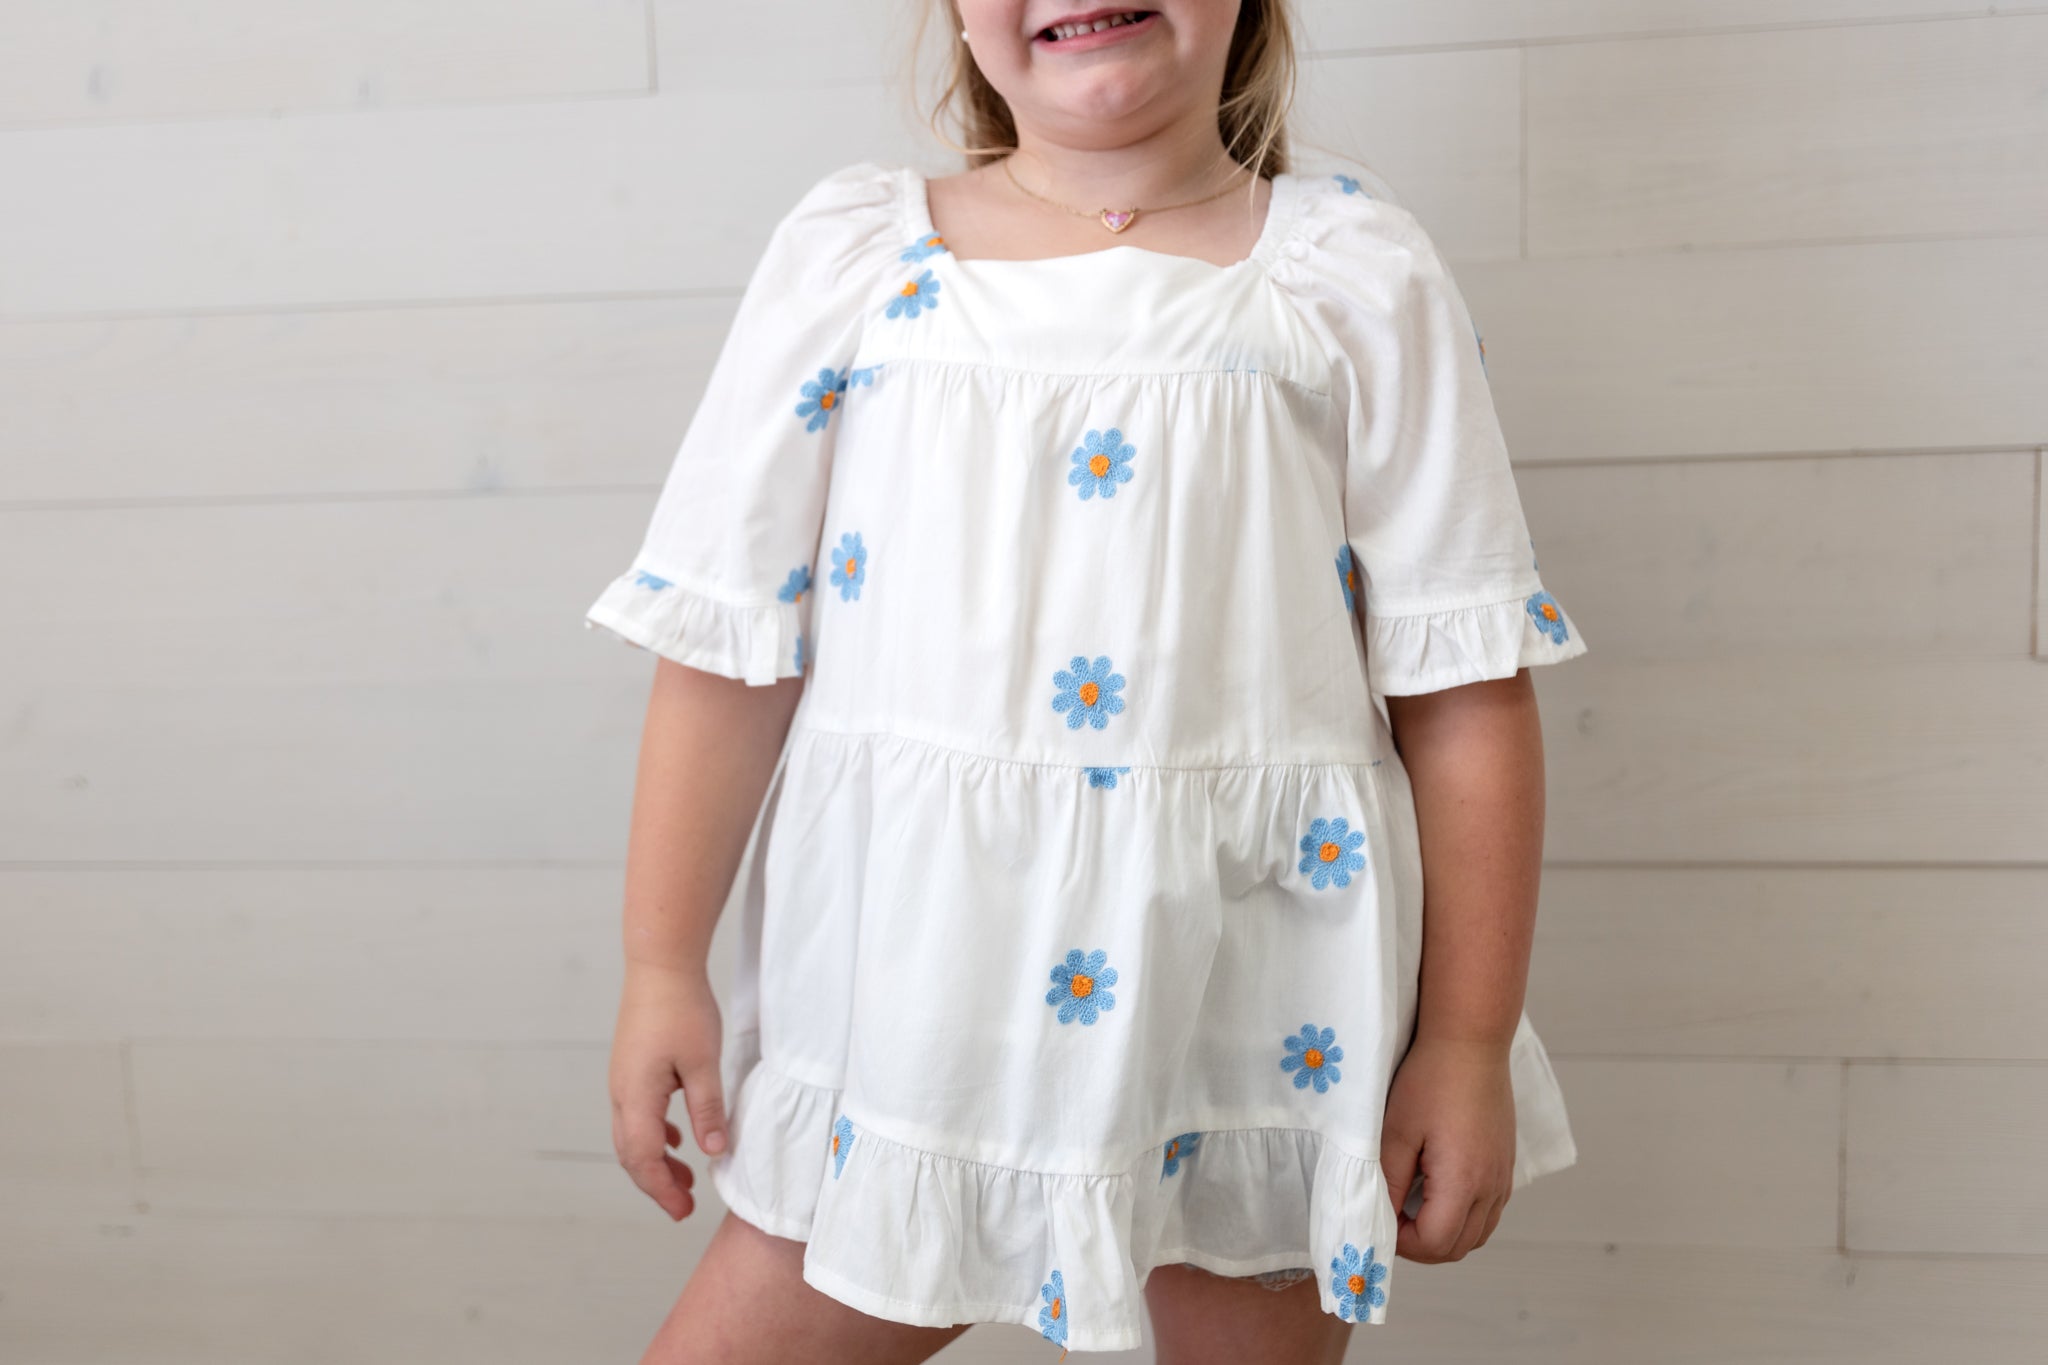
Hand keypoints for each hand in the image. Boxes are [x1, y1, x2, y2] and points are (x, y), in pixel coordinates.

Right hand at [609, 960, 726, 1219]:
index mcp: (636, 1095)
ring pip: (632, 1134)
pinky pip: (636, 1114)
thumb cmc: (682, 1008)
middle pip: (631, 1153)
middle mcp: (621, 1092)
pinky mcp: (631, 1067)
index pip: (641, 1158)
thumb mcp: (703, 1062)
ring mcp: (622, 1079)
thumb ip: (707, 1110)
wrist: (660, 964)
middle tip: (684, 1207)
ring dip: (656, 1160)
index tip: (683, 1210)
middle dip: (656, 1183)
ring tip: (686, 1178)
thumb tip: (714, 1153)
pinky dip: (655, 1135)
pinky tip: (678, 1139)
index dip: (661, 1189)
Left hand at [1379, 1034, 1516, 1263]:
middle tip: (1392, 1218)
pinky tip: (1438, 1191)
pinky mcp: (1506, 1164)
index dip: (1403, 1243)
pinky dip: (1464, 1216)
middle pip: (1459, 1248)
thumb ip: (1387, 1180)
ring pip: (1478, 1233)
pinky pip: (1489, 1211)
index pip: (1435, 1244)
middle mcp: (1491, 1187)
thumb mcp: (1395, 1131)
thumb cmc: (1430, 1080)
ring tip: (1412, 1208)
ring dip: (1445, 1234)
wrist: (1471, 1041)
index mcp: (1463, 1182)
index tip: (1381, 1217)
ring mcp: (1503, 1176)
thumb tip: (1380, 1215)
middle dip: (1422, 1245)